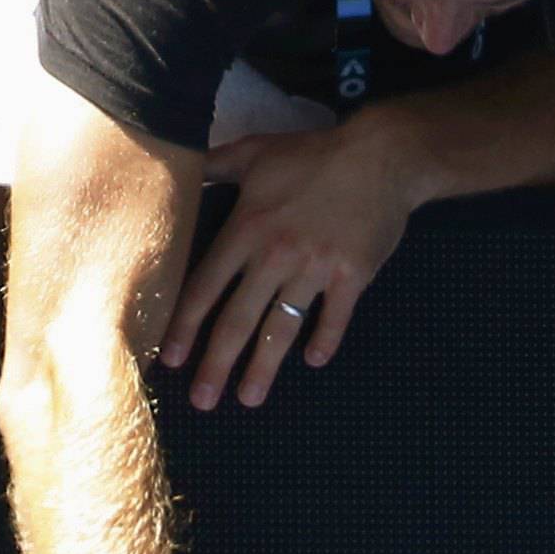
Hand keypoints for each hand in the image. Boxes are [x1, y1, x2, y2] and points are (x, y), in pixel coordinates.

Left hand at [157, 115, 414, 408]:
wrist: (383, 155)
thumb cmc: (315, 154)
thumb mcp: (257, 152)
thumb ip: (216, 165)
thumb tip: (180, 164)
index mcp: (247, 229)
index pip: (205, 287)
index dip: (185, 326)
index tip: (171, 360)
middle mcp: (275, 255)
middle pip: (237, 320)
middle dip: (216, 364)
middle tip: (202, 401)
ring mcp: (314, 268)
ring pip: (281, 328)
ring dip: (263, 368)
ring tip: (249, 398)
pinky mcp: (351, 276)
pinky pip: (334, 318)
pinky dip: (324, 341)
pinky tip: (313, 362)